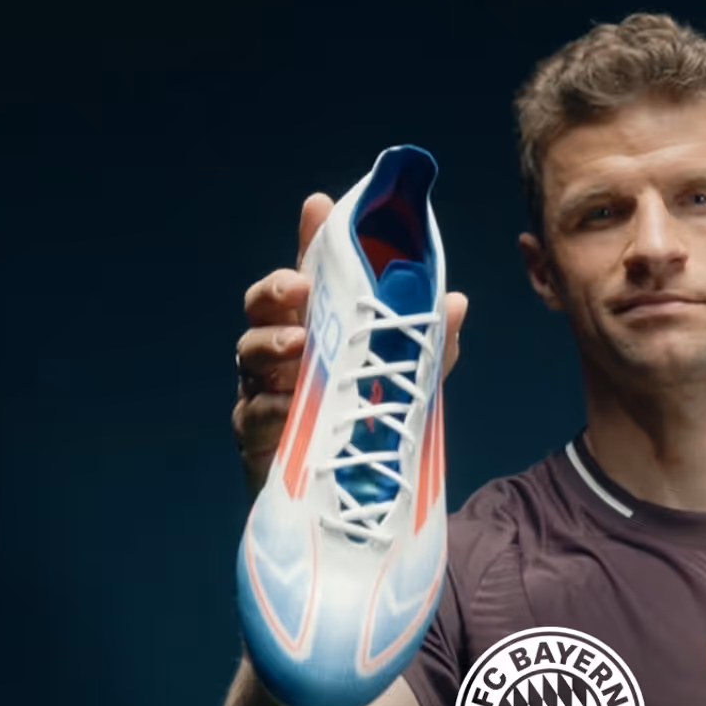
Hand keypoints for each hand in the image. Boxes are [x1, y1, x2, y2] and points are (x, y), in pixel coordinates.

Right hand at [233, 192, 467, 496]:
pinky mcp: (253, 434)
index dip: (310, 240)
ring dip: (272, 344)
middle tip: (299, 289)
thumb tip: (455, 303)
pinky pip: (252, 413)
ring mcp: (261, 390)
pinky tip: (290, 407)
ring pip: (250, 354)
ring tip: (299, 346)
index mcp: (315, 327)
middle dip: (274, 291)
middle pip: (260, 306)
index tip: (319, 206)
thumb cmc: (363, 424)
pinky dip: (271, 407)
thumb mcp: (402, 382)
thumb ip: (423, 345)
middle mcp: (281, 351)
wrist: (342, 498)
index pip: (308, 276)